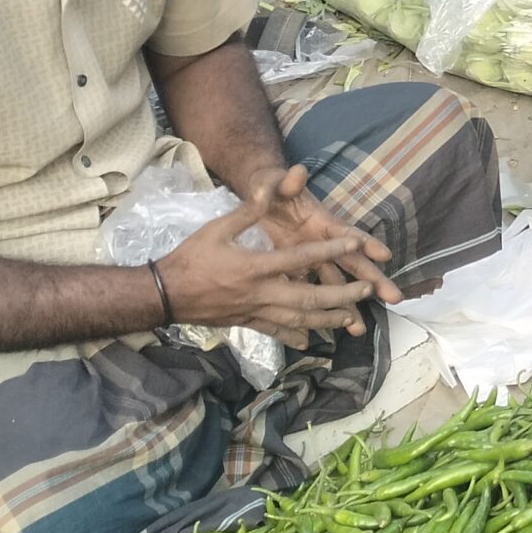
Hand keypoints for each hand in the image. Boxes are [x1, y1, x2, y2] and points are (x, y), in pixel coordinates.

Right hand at [155, 179, 383, 341]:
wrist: (164, 295)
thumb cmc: (190, 258)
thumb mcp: (216, 228)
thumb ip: (246, 212)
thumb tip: (267, 192)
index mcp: (255, 266)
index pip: (301, 258)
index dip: (330, 251)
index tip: (355, 244)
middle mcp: (260, 293)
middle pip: (309, 297)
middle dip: (342, 295)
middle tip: (368, 290)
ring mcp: (255, 312)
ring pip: (299, 319)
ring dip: (328, 319)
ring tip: (352, 318)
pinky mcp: (247, 323)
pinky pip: (276, 332)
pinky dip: (295, 335)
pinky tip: (310, 340)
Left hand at [242, 164, 400, 335]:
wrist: (259, 199)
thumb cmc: (274, 188)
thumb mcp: (278, 183)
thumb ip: (287, 182)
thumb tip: (296, 172)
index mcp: (323, 223)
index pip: (347, 233)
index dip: (366, 242)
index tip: (384, 255)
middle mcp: (325, 242)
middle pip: (353, 263)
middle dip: (373, 281)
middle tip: (394, 298)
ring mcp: (315, 258)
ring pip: (336, 283)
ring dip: (349, 303)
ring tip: (358, 329)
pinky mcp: (300, 268)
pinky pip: (314, 291)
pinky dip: (322, 308)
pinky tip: (329, 327)